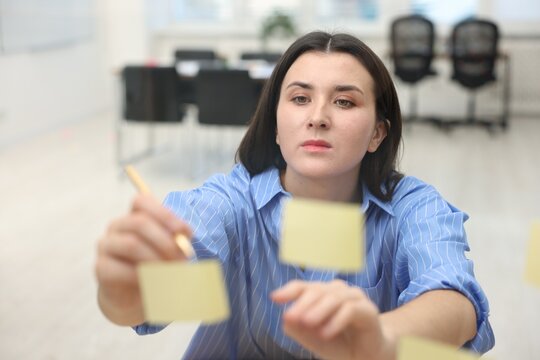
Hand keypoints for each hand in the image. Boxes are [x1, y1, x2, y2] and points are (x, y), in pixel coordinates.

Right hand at [95, 194, 192, 324]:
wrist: (133, 297)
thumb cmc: (154, 267)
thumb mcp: (168, 251)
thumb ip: (175, 240)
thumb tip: (184, 235)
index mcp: (134, 216)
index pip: (141, 201)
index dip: (165, 214)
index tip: (185, 232)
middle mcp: (117, 226)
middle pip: (139, 222)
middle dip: (165, 241)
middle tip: (181, 259)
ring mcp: (106, 246)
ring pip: (131, 244)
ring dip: (155, 259)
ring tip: (169, 272)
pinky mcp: (101, 267)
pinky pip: (121, 268)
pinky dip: (141, 276)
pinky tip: (152, 282)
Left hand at [271, 280, 395, 359]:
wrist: (364, 357)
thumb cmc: (337, 343)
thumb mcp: (312, 338)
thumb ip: (298, 328)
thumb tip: (287, 319)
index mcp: (322, 293)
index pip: (304, 286)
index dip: (289, 290)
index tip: (274, 298)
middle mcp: (338, 290)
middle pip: (318, 290)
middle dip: (302, 303)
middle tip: (290, 317)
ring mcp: (354, 297)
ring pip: (334, 297)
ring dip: (319, 310)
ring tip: (307, 323)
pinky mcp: (368, 309)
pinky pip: (350, 310)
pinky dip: (336, 321)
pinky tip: (325, 333)